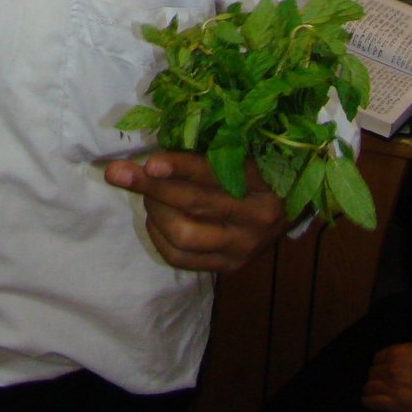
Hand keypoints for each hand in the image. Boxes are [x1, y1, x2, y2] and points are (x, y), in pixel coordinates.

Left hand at [104, 150, 287, 272]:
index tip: (150, 162)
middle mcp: (256, 218)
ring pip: (184, 235)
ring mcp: (243, 247)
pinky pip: (181, 258)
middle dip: (150, 187)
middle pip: (193, 205)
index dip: (180, 168)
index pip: (215, 174)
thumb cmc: (260, 164)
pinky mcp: (230, 266)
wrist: (295, 202)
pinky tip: (156, 218)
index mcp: (263, 180)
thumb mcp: (246, 148)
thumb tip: (156, 145)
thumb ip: (210, 147)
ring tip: (149, 194)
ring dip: (155, 210)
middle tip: (117, 173)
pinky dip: (158, 236)